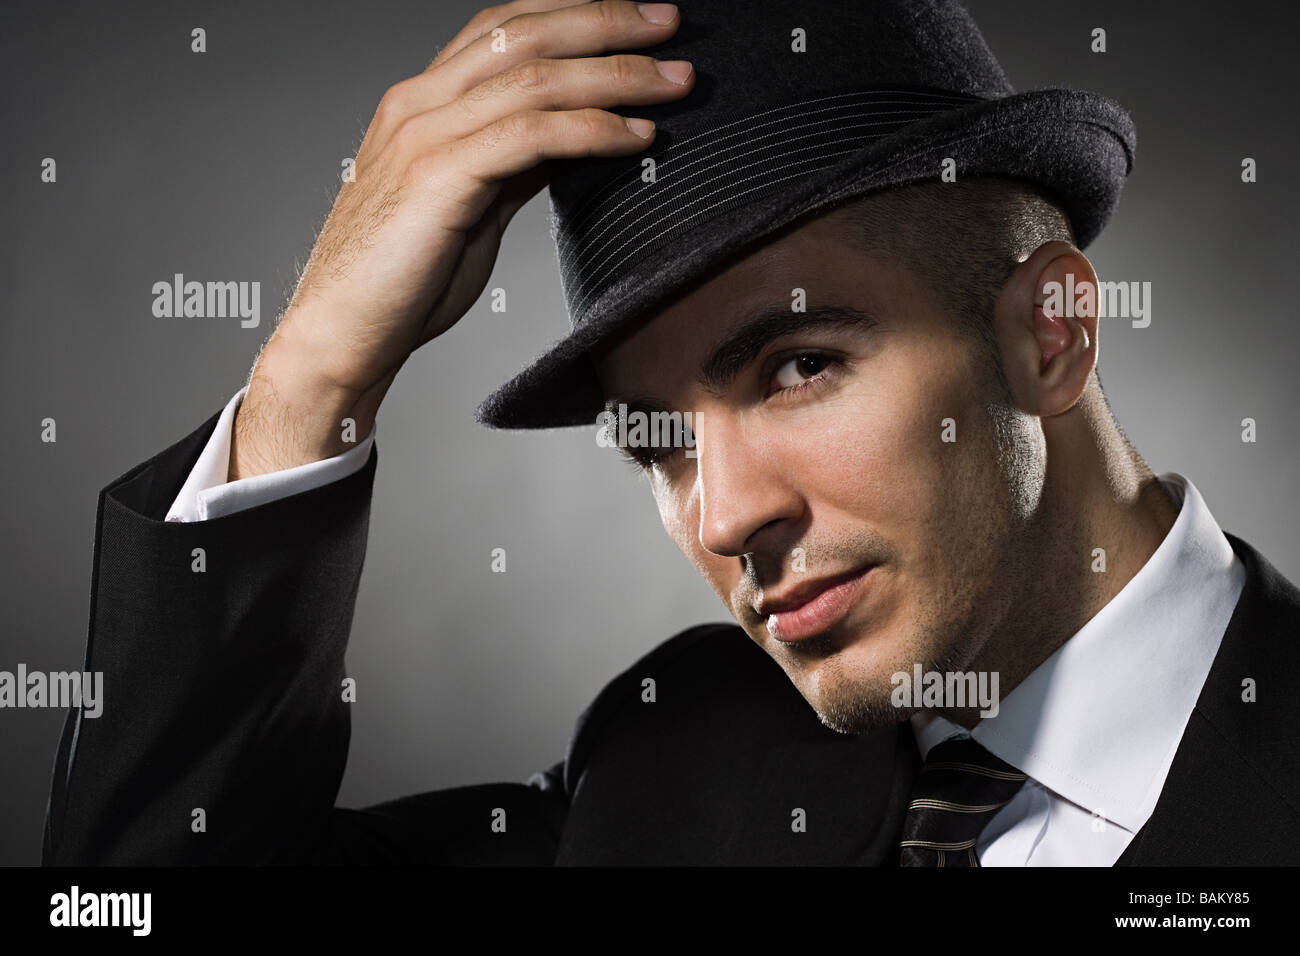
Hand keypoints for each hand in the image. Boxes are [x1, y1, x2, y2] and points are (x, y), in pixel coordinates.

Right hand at [230, 0, 692, 477]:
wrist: (339, 335)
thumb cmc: (399, 282)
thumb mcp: (469, 205)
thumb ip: (511, 163)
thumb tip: (570, 137)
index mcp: (420, 103)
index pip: (502, 27)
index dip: (572, 12)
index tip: (635, 20)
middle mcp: (418, 104)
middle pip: (524, 34)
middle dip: (607, 22)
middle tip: (670, 24)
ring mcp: (424, 136)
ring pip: (535, 77)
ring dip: (616, 74)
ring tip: (673, 81)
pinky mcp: (439, 177)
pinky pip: (532, 135)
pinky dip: (592, 130)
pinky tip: (634, 135)